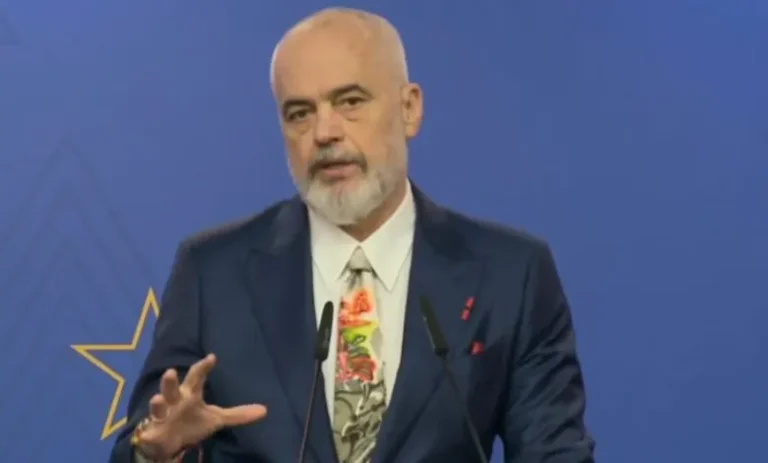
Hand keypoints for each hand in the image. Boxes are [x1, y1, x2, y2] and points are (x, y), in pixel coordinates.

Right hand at [136, 354, 266, 459]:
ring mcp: (162, 415)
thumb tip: (265, 411)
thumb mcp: (216, 419)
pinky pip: (149, 431)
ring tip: (157, 399)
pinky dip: (148, 432)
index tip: (212, 358)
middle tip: (171, 371)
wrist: (169, 441)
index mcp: (190, 394)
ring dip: (156, 403)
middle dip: (170, 381)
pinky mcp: (153, 431)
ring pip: (157, 406)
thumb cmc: (192, 422)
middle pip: (172, 388)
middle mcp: (174, 401)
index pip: (196, 377)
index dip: (203, 367)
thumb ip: (237, 414)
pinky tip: (147, 433)